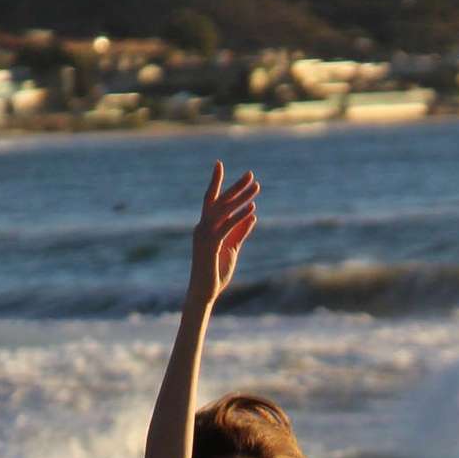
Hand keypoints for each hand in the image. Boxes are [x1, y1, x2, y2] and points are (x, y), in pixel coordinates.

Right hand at [189, 162, 258, 305]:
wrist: (203, 293)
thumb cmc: (215, 273)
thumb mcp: (232, 249)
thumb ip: (240, 232)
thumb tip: (252, 215)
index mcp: (205, 227)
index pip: (210, 200)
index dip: (216, 182)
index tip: (220, 164)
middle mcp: (202, 227)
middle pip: (219, 201)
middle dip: (236, 187)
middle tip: (251, 174)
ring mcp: (204, 235)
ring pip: (224, 210)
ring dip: (241, 198)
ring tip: (256, 188)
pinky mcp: (210, 245)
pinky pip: (226, 227)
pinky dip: (239, 217)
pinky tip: (251, 210)